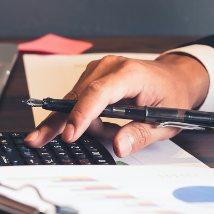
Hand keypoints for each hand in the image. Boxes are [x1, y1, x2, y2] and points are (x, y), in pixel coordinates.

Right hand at [24, 53, 209, 156]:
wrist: (175, 77)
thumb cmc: (172, 95)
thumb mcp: (166, 121)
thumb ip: (140, 135)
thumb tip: (119, 146)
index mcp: (130, 74)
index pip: (98, 93)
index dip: (81, 115)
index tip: (70, 135)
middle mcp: (109, 67)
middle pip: (76, 96)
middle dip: (63, 123)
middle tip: (38, 140)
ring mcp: (98, 69)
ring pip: (74, 100)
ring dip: (85, 123)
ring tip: (110, 132)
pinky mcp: (93, 76)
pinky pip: (79, 99)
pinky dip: (86, 117)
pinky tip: (103, 123)